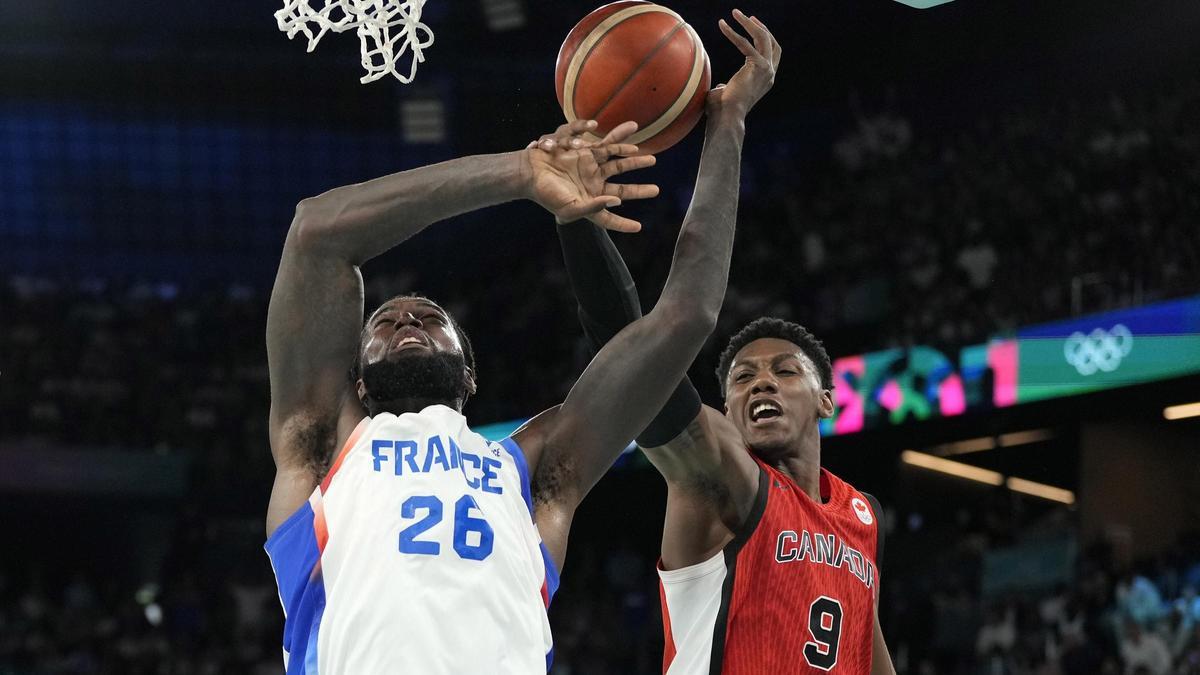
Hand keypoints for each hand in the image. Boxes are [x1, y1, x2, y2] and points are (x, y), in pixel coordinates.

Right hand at [524, 120, 659, 232]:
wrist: (529, 172)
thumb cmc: (547, 195)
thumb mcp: (570, 208)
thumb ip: (593, 208)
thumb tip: (617, 202)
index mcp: (589, 203)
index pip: (608, 217)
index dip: (622, 224)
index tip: (638, 227)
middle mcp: (593, 186)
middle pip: (621, 189)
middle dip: (638, 190)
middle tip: (656, 190)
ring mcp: (590, 168)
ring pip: (618, 162)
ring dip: (633, 161)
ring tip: (650, 158)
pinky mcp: (585, 151)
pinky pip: (604, 144)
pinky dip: (616, 140)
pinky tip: (629, 139)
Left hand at [708, 9, 780, 117]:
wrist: (727, 118)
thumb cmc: (722, 111)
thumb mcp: (726, 95)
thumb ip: (726, 88)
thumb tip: (719, 87)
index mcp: (765, 80)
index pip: (772, 55)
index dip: (765, 39)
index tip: (754, 27)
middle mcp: (769, 74)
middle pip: (772, 44)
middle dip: (761, 28)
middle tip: (748, 17)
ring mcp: (767, 69)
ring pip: (762, 38)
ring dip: (748, 23)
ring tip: (735, 13)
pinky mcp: (758, 66)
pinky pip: (745, 43)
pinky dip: (732, 32)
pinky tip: (722, 25)